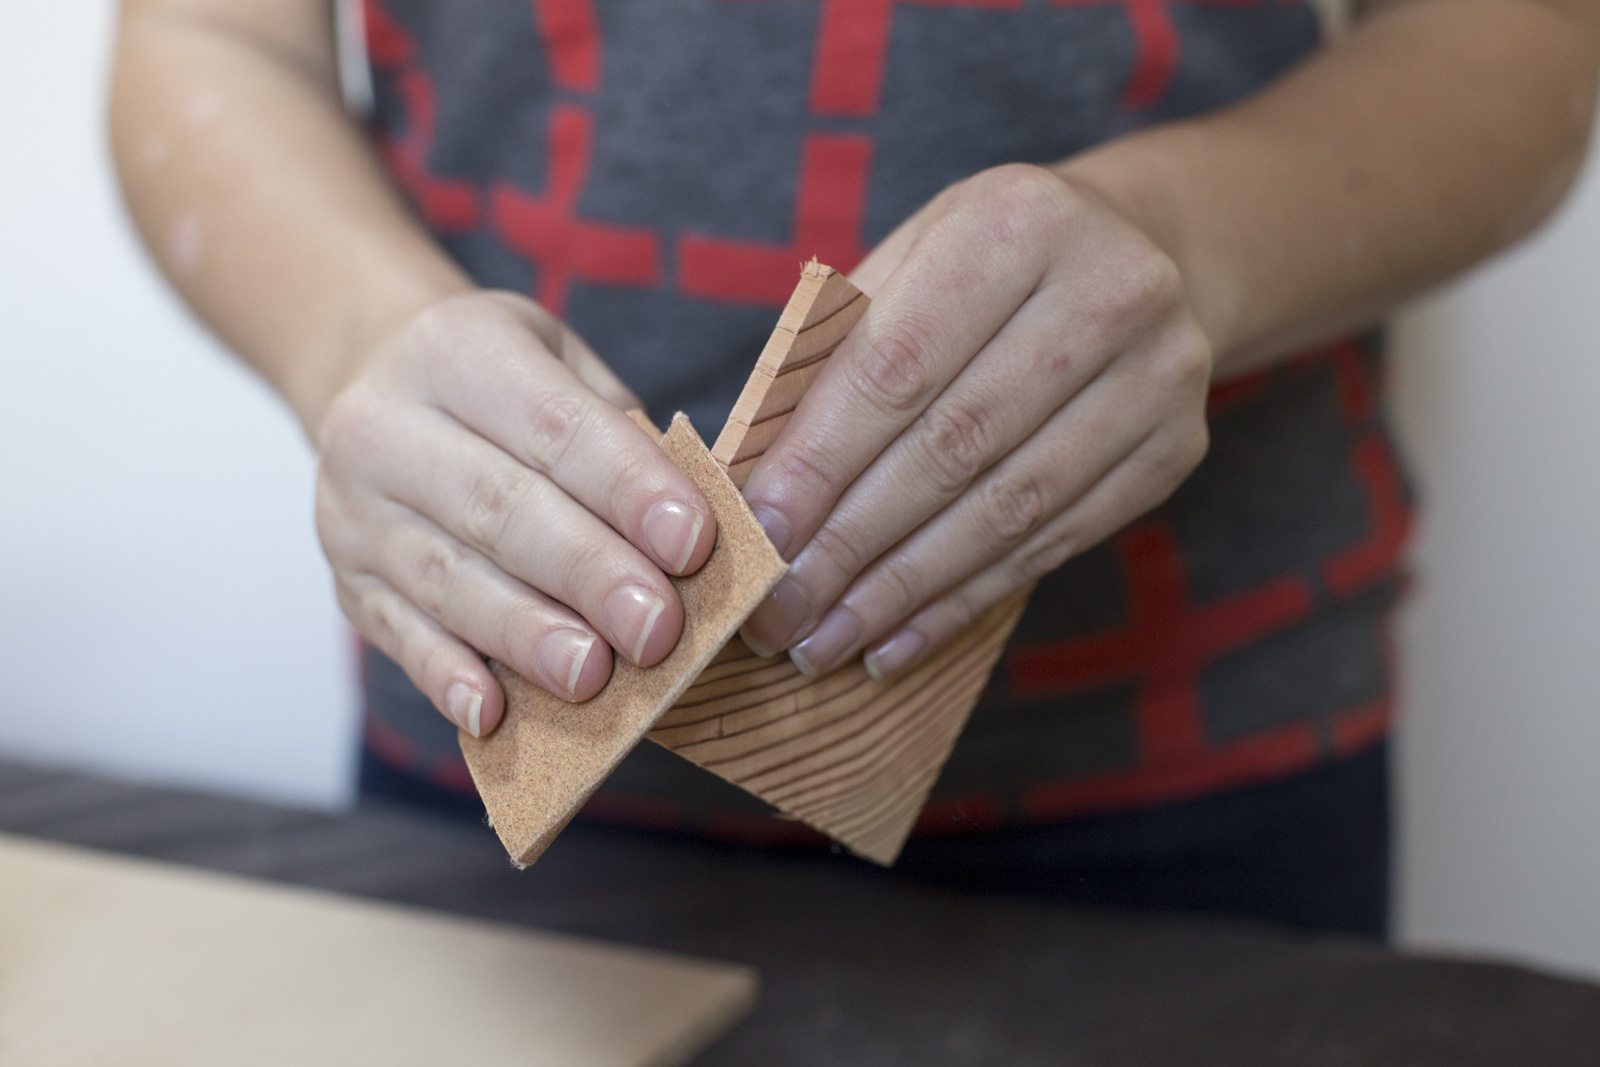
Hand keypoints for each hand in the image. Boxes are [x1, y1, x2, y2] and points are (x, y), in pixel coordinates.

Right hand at [315, 291, 716, 735]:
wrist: (370, 376)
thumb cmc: (500, 386)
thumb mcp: (561, 365)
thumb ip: (622, 439)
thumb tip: (694, 539)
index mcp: (458, 350)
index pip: (556, 427)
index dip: (627, 488)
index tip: (692, 543)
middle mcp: (387, 424)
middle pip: (500, 509)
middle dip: (588, 574)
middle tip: (657, 628)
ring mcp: (354, 509)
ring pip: (449, 580)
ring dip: (527, 635)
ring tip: (593, 675)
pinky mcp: (346, 581)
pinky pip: (399, 635)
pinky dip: (447, 677)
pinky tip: (492, 712)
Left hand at [739, 164, 1210, 678]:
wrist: (1141, 252)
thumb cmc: (980, 269)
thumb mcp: (905, 266)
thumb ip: (831, 357)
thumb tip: (750, 488)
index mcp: (1017, 224)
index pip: (899, 366)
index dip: (822, 461)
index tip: (759, 535)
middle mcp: (1109, 290)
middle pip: (953, 447)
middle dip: (852, 544)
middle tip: (780, 614)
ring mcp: (1160, 374)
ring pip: (1007, 509)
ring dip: (903, 591)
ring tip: (825, 643)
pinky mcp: (1178, 447)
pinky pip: (1055, 542)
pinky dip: (965, 599)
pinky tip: (897, 641)